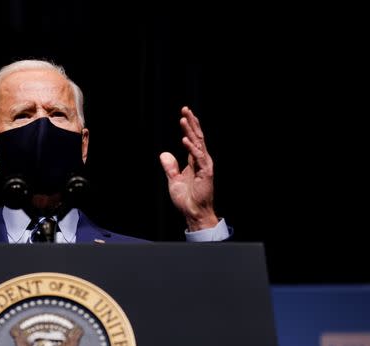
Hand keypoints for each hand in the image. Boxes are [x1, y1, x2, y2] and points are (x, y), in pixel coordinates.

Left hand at [159, 106, 217, 231]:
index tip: (184, 114)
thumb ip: (170, 167)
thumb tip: (164, 154)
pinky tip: (184, 139)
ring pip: (198, 143)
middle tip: (185, 109)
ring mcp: (204, 165)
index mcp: (194, 161)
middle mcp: (201, 160)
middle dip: (191, 123)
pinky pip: (198, 157)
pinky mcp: (205, 172)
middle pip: (197, 137)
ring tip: (184, 119)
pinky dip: (191, 148)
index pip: (192, 140)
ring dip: (190, 131)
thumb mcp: (174, 180)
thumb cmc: (186, 199)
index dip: (189, 127)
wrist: (193, 212)